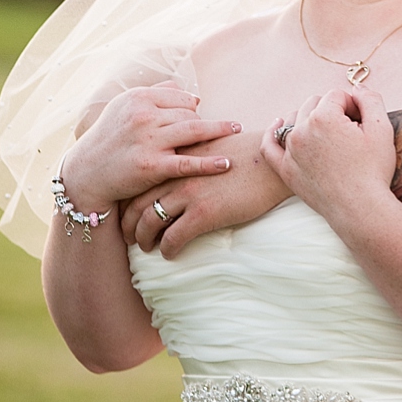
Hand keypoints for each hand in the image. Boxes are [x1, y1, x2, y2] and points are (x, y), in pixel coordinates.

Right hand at [61, 83, 242, 212]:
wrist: (86, 175)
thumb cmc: (109, 140)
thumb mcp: (124, 109)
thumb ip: (155, 95)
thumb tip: (190, 93)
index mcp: (138, 98)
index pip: (180, 97)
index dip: (193, 107)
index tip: (203, 115)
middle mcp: (143, 115)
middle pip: (189, 113)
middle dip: (206, 121)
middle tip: (228, 127)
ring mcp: (147, 141)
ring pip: (193, 130)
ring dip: (219, 131)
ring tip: (236, 131)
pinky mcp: (151, 166)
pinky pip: (188, 163)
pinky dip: (210, 163)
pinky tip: (226, 163)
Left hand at [121, 129, 290, 256]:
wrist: (273, 163)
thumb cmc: (249, 154)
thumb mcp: (213, 147)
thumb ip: (192, 157)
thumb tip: (184, 168)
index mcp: (178, 158)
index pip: (141, 182)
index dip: (130, 201)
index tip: (128, 213)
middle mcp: (177, 175)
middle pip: (138, 203)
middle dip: (128, 224)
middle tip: (128, 236)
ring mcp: (189, 194)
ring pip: (150, 223)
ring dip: (144, 239)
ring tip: (146, 247)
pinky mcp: (203, 213)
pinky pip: (173, 238)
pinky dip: (167, 249)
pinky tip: (170, 254)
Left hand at [261, 87, 396, 228]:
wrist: (360, 209)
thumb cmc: (373, 171)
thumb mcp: (382, 129)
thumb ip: (370, 100)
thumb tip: (357, 89)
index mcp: (324, 117)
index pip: (336, 95)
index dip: (353, 106)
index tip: (362, 124)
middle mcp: (301, 131)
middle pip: (315, 104)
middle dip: (333, 111)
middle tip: (350, 132)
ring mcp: (290, 151)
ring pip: (295, 119)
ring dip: (310, 120)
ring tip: (328, 135)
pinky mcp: (285, 170)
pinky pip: (269, 144)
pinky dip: (272, 132)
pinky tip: (279, 123)